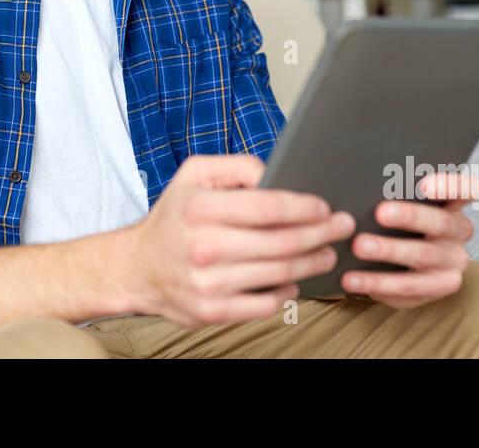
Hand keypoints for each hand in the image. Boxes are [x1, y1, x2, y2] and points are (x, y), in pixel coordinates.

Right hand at [127, 154, 357, 326]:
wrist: (137, 267)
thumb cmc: (173, 217)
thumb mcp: (194, 174)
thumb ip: (237, 166)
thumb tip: (276, 174)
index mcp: (200, 208)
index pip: (269, 206)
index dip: (305, 207)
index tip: (324, 207)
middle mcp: (203, 246)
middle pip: (282, 242)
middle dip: (321, 234)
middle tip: (342, 227)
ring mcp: (208, 283)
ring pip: (280, 273)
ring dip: (313, 263)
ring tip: (328, 252)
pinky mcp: (212, 311)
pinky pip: (265, 304)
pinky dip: (288, 292)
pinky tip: (295, 279)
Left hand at [338, 171, 478, 309]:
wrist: (396, 260)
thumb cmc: (394, 219)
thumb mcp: (396, 201)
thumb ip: (393, 189)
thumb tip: (364, 177)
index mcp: (453, 202)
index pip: (466, 189)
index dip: (450, 186)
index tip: (424, 184)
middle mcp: (459, 232)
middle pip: (441, 223)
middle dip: (410, 216)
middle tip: (380, 213)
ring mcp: (452, 262)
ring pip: (424, 257)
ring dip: (390, 251)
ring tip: (359, 246)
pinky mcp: (438, 287)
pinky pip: (409, 289)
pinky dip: (378, 283)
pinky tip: (353, 278)